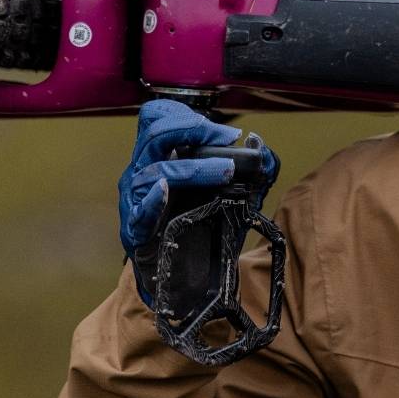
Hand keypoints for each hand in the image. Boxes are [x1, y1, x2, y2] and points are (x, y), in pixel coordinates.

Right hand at [118, 99, 280, 305]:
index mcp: (160, 158)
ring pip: (155, 171)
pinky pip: (139, 212)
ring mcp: (136, 202)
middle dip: (193, 130)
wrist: (189, 281)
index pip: (157, 119)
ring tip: (226, 171)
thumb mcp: (237, 197)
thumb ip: (254, 173)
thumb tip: (262, 148)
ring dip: (193, 167)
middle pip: (155, 135)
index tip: (225, 133)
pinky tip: (164, 190)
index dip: (187, 116)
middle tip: (227, 139)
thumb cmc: (204, 231)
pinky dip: (152, 199)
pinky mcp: (136, 232)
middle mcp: (143, 174)